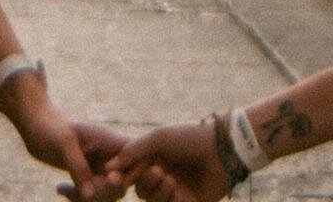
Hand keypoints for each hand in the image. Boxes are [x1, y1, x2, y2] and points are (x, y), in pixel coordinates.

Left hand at [0, 74, 122, 199]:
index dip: (131, 174)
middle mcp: (110, 155)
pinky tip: (59, 188)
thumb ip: (78, 169)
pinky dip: (77, 196)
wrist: (36, 124)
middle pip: (123, 183)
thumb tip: (90, 196)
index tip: (109, 178)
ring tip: (64, 190)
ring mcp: (100, 166)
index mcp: (111, 142)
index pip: (137, 160)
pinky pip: (92, 194)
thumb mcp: (63, 145)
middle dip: (105, 192)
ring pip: (108, 193)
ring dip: (88, 198)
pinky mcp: (89, 175)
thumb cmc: (50, 128)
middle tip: (83, 191)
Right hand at [107, 120, 235, 201]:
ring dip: (160, 194)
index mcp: (155, 158)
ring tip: (173, 181)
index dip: (124, 177)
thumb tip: (109, 167)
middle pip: (142, 191)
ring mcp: (177, 191)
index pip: (131, 173)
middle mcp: (164, 175)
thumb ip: (133, 152)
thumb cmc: (190, 139)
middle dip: (147, 184)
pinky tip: (183, 195)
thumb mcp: (159, 138)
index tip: (118, 179)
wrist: (223, 150)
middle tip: (159, 173)